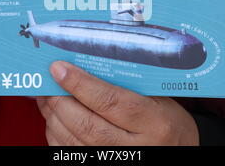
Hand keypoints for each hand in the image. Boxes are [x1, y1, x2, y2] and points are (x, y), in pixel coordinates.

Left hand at [37, 61, 198, 145]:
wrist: (178, 153)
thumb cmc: (167, 123)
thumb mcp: (157, 99)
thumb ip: (125, 86)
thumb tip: (83, 68)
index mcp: (154, 123)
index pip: (110, 101)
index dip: (80, 84)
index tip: (59, 68)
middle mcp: (136, 148)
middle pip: (87, 124)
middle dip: (60, 101)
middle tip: (47, 83)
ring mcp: (117, 163)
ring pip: (74, 142)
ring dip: (53, 117)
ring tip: (47, 98)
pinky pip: (70, 155)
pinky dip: (56, 136)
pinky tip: (55, 120)